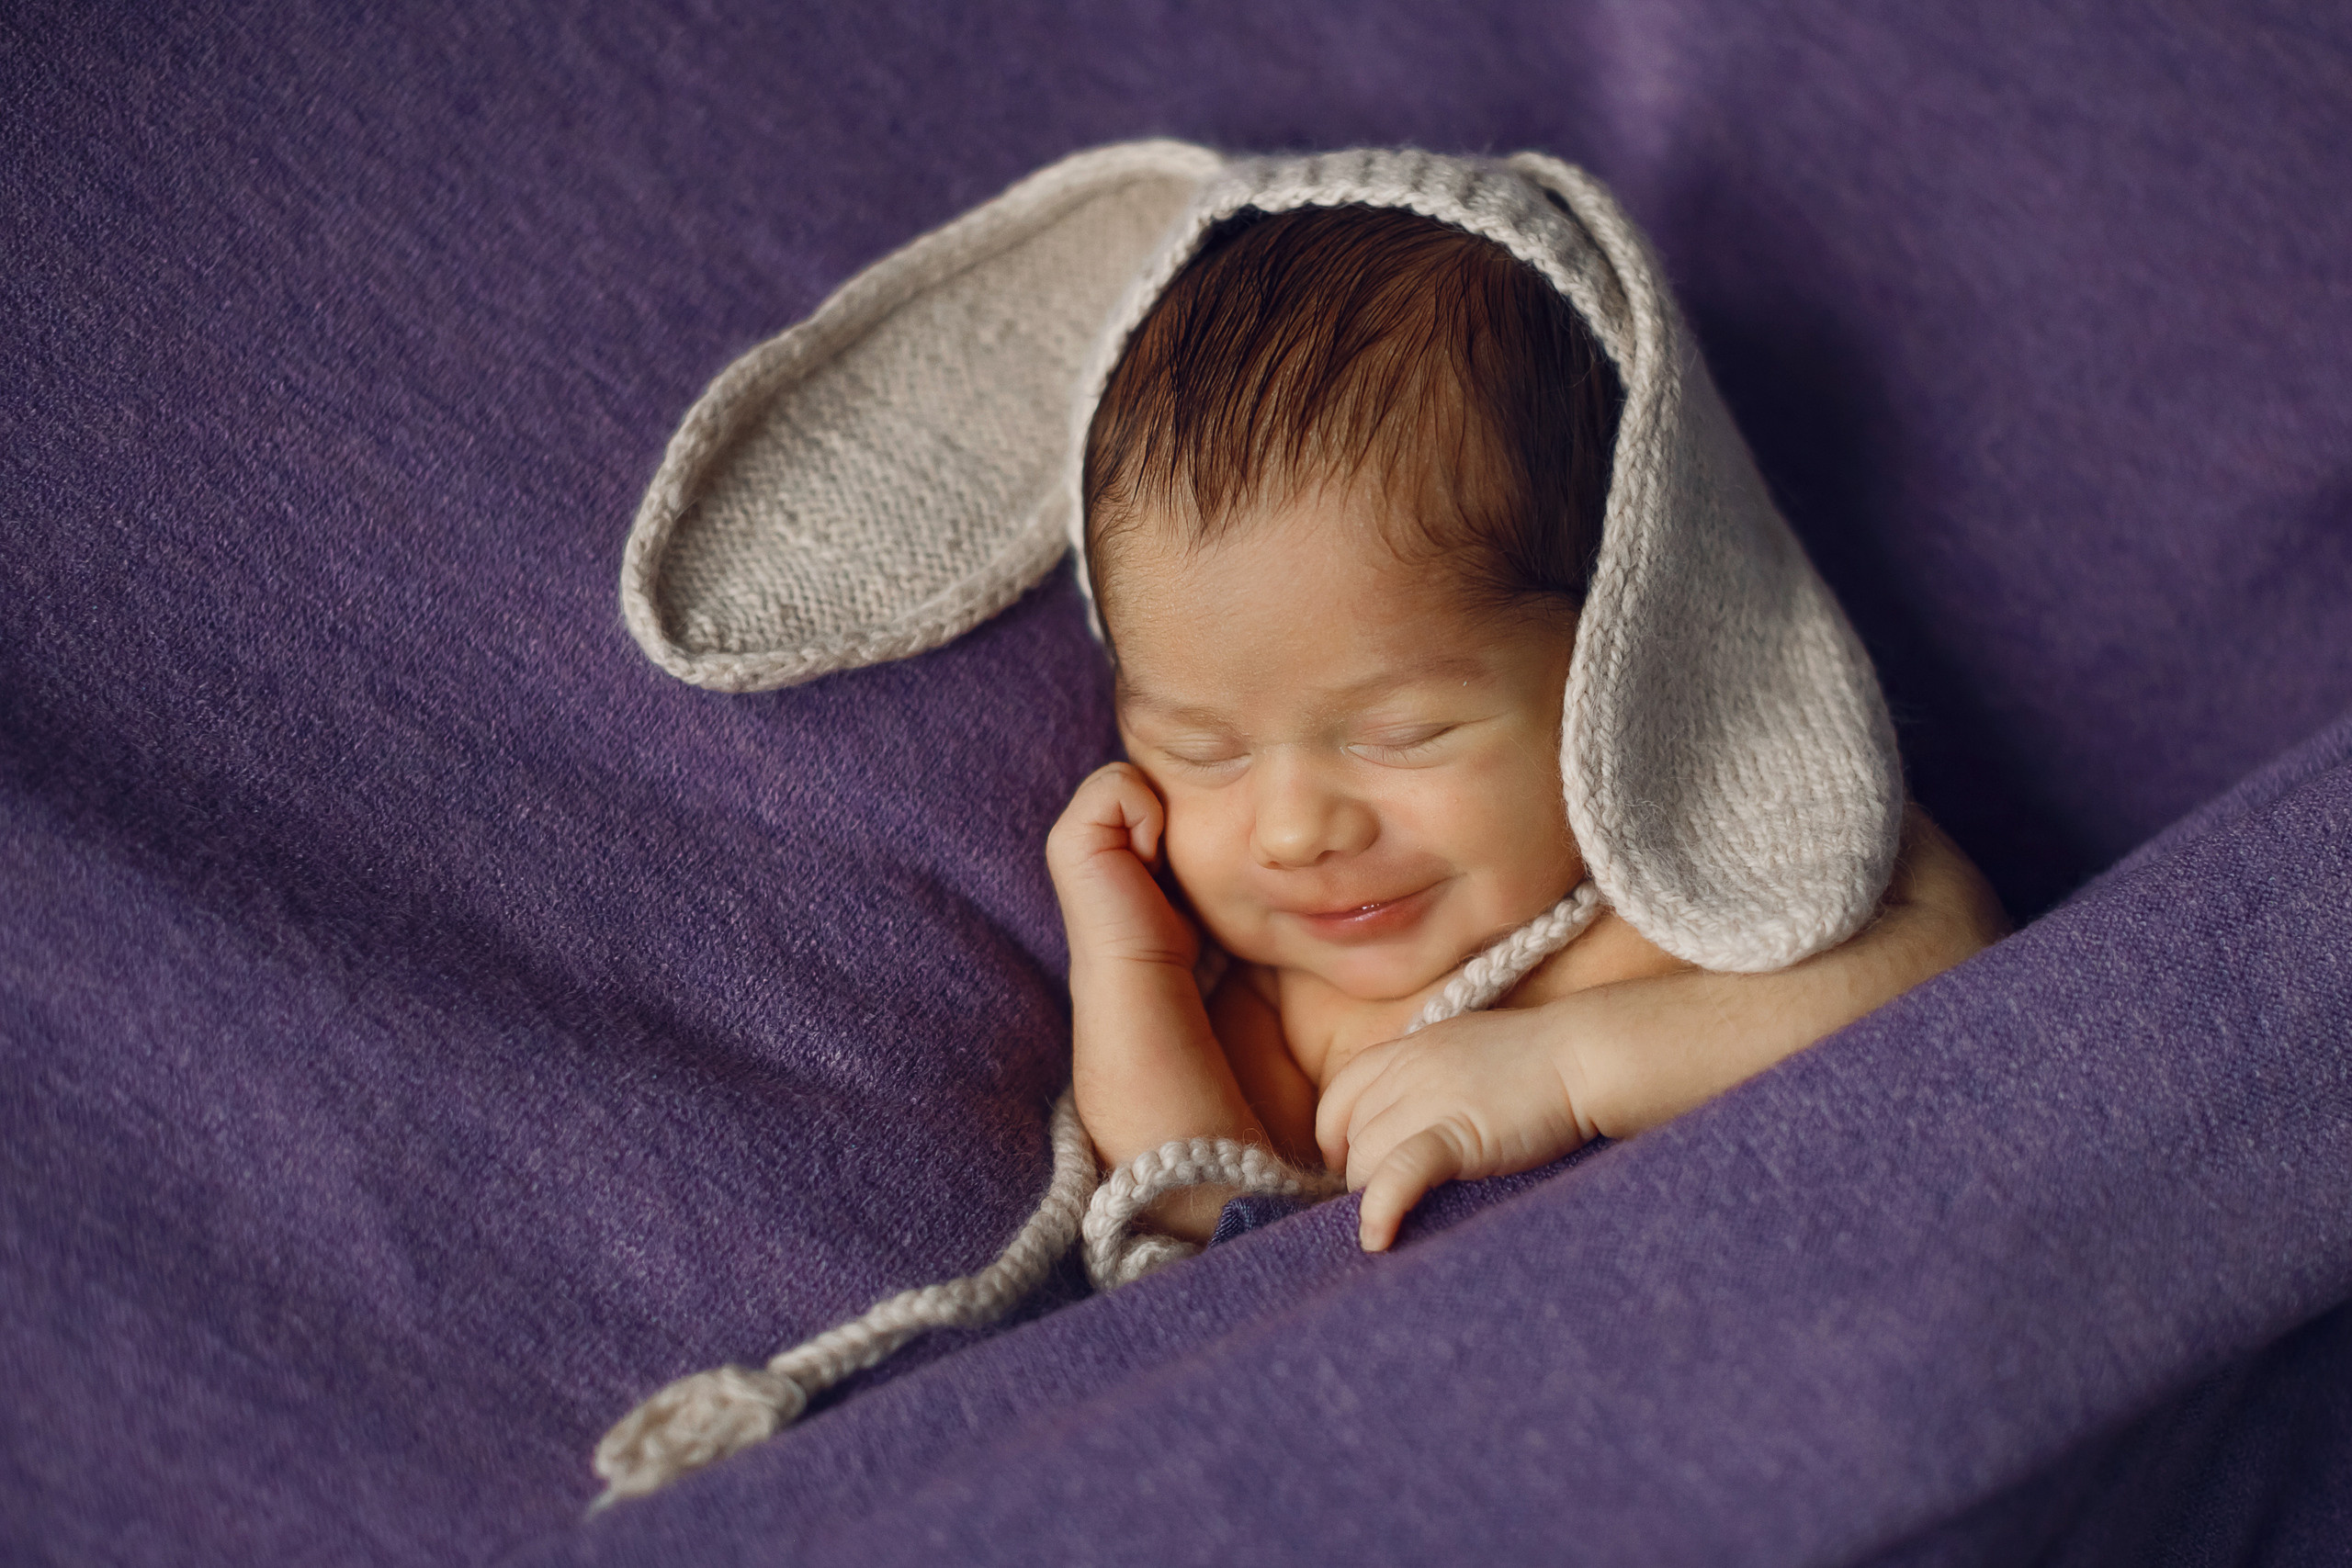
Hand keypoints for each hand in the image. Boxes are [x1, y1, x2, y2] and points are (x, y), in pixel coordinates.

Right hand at [1047, 762, 1198, 974]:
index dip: (1168, 809)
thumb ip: (1167, 825)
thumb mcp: (1175, 865)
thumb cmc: (1171, 932)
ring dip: (1154, 817)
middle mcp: (1078, 829)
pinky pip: (1120, 785)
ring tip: (1152, 867)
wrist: (1147, 970)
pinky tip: (1145, 864)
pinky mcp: (1069, 837)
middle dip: (1160, 810)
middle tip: (1161, 865)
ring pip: (1126, 773)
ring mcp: (1067, 832)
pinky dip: (1145, 817)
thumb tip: (1198, 785)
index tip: (1169, 862)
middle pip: (1134, 771)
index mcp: (1099, 835)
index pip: (1142, 779)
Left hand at [1314, 1006, 1598, 1252]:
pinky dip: (1380, 1208)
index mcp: (1408, 1048)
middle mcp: (1408, 1069)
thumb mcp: (1465, 1051)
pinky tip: (1377, 1238)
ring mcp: (1430, 1099)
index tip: (1347, 1164)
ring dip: (1372, 1195)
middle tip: (1392, 1197)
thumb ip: (1427, 1077)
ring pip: (1366, 1158)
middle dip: (1361, 1172)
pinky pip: (1399, 1173)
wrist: (1587, 1056)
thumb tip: (1405, 1123)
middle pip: (1352, 1134)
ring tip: (1399, 1219)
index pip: (1339, 1093)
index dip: (1333, 1136)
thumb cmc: (1540, 1060)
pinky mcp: (1458, 1134)